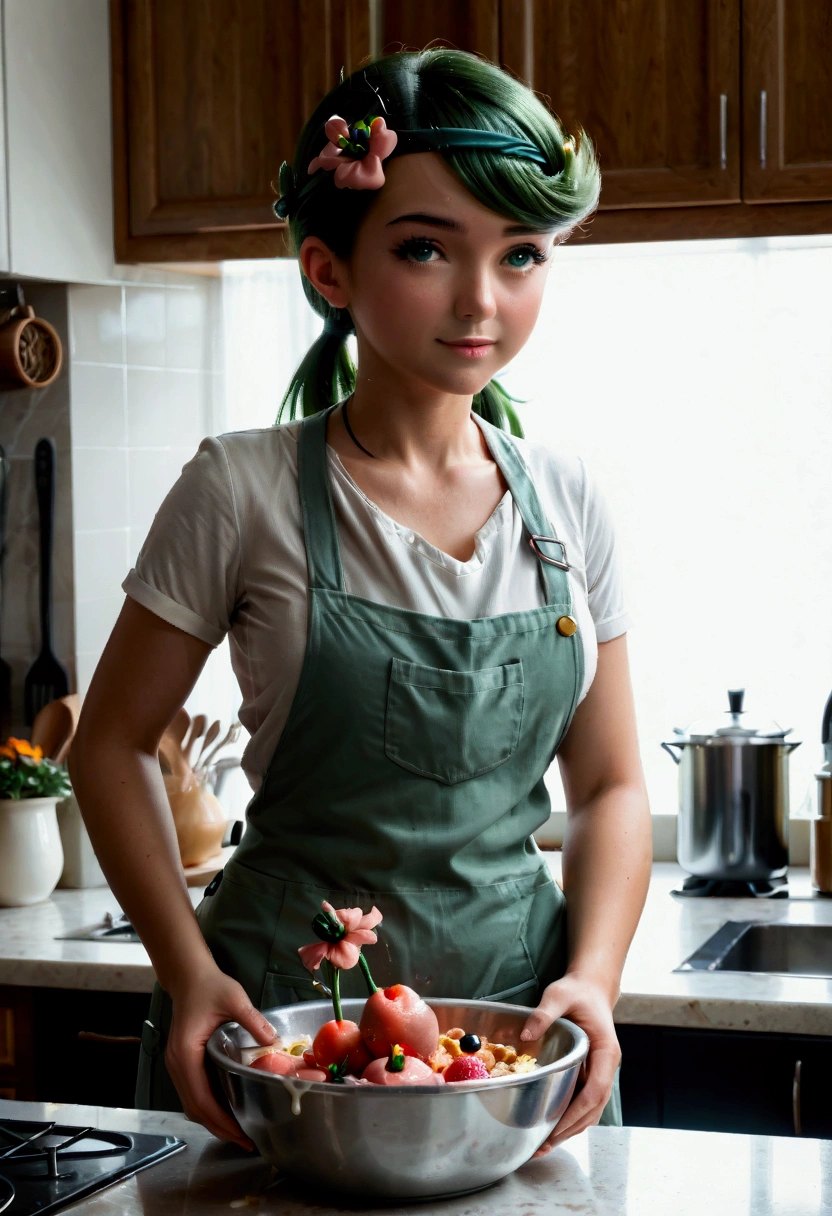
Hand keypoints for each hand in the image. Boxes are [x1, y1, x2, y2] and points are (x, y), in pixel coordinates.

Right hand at [165, 963, 276, 1149]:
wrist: (189, 976)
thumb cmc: (209, 985)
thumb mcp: (234, 999)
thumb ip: (254, 1021)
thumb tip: (275, 1042)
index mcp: (186, 1054)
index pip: (201, 1099)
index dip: (221, 1121)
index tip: (240, 1134)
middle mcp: (177, 1064)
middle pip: (195, 1108)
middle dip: (219, 1128)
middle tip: (245, 1141)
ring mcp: (178, 1064)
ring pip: (193, 1103)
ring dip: (213, 1119)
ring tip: (239, 1130)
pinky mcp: (184, 1061)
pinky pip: (194, 1092)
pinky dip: (209, 1105)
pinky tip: (228, 1107)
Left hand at [520, 972, 620, 1155]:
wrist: (591, 988)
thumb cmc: (577, 991)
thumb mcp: (559, 994)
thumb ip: (544, 1013)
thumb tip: (526, 1035)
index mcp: (606, 1052)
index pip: (596, 1091)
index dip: (577, 1113)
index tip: (557, 1128)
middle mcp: (607, 1067)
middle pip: (593, 1108)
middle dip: (569, 1129)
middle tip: (542, 1146)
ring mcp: (600, 1072)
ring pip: (590, 1110)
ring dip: (569, 1129)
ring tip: (542, 1145)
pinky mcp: (590, 1074)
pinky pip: (583, 1101)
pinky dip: (569, 1117)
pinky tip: (549, 1125)